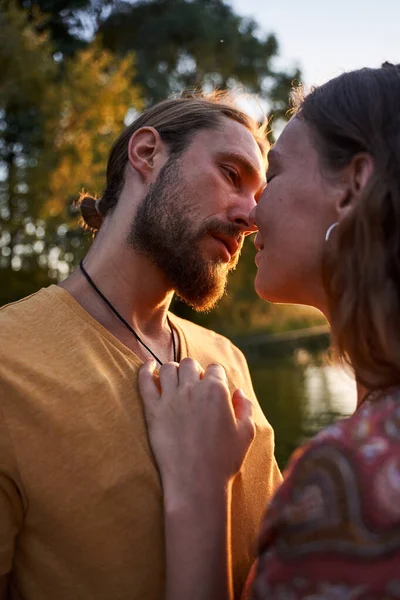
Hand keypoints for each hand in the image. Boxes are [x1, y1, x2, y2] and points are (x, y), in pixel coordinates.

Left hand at [138, 357, 254, 506]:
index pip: (215, 369)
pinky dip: (145, 369)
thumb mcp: (245, 433)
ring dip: (174, 371)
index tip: (214, 388)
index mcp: (216, 391)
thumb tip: (238, 392)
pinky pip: (144, 381)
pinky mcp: (152, 410)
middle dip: (194, 371)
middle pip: (190, 364)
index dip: (216, 377)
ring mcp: (170, 398)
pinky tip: (149, 366)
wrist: (196, 483)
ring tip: (175, 382)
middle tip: (194, 386)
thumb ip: (245, 407)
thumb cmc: (223, 461)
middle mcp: (192, 389)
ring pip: (168, 368)